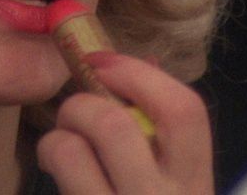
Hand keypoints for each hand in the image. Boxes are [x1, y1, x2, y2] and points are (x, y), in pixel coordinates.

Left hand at [36, 52, 213, 193]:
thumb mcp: (174, 188)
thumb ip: (162, 137)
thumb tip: (141, 64)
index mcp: (196, 188)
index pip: (184, 111)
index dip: (138, 74)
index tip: (103, 63)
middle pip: (114, 124)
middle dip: (80, 105)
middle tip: (73, 117)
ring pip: (69, 151)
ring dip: (55, 139)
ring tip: (58, 151)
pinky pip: (59, 184)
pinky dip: (51, 165)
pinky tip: (57, 176)